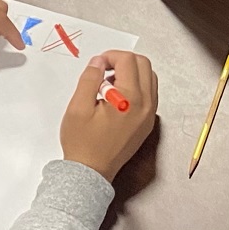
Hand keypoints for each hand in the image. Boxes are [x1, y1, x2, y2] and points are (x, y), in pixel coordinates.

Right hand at [60, 51, 157, 181]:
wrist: (91, 173)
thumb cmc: (82, 143)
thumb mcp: (78, 107)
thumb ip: (90, 79)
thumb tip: (99, 61)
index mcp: (130, 99)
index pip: (128, 61)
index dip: (110, 56)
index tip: (97, 65)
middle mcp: (146, 105)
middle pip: (144, 64)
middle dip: (123, 61)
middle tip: (103, 71)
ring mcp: (149, 115)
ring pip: (149, 77)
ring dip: (131, 72)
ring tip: (109, 84)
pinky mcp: (148, 123)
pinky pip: (150, 93)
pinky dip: (136, 86)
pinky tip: (117, 96)